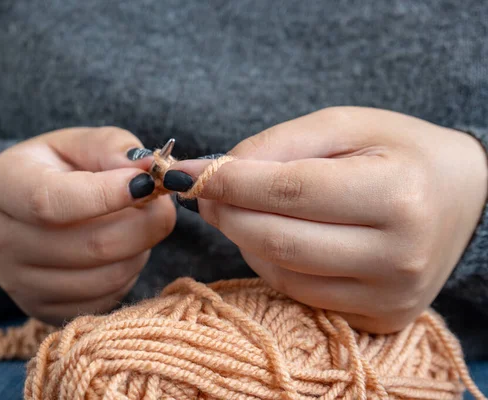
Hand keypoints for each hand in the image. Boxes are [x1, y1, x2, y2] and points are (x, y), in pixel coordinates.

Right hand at [0, 127, 175, 324]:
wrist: (27, 211)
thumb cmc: (58, 170)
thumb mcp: (78, 144)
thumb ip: (112, 147)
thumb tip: (149, 168)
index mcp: (7, 185)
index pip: (52, 201)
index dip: (108, 195)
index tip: (147, 183)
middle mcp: (3, 239)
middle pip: (93, 245)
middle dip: (145, 223)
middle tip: (159, 203)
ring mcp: (20, 283)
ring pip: (109, 276)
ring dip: (141, 249)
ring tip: (137, 224)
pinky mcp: (44, 310)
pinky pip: (107, 299)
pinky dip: (129, 274)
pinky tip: (122, 251)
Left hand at [164, 107, 487, 332]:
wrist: (461, 194)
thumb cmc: (400, 151)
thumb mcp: (344, 126)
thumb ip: (278, 145)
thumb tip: (216, 172)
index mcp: (397, 195)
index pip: (290, 192)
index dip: (230, 182)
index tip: (188, 172)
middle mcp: (398, 256)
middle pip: (279, 241)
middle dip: (227, 213)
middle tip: (204, 190)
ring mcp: (388, 295)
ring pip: (282, 272)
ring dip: (242, 238)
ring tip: (236, 207)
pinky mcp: (379, 317)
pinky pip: (299, 292)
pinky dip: (268, 261)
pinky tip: (267, 234)